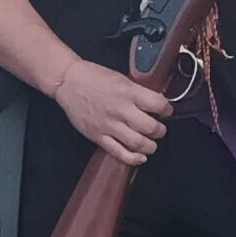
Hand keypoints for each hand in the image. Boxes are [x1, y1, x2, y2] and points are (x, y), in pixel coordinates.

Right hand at [49, 58, 172, 165]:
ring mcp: (108, 125)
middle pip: (150, 127)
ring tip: (151, 143)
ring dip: (150, 146)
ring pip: (138, 143)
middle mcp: (120, 109)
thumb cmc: (93, 77)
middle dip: (160, 131)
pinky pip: (119, 152)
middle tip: (159, 129)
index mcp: (128, 92)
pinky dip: (133, 158)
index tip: (166, 111)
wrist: (68, 82)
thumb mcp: (121, 78)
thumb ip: (137, 92)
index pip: (158, 104)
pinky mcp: (98, 136)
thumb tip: (154, 103)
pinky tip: (141, 157)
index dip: (167, 109)